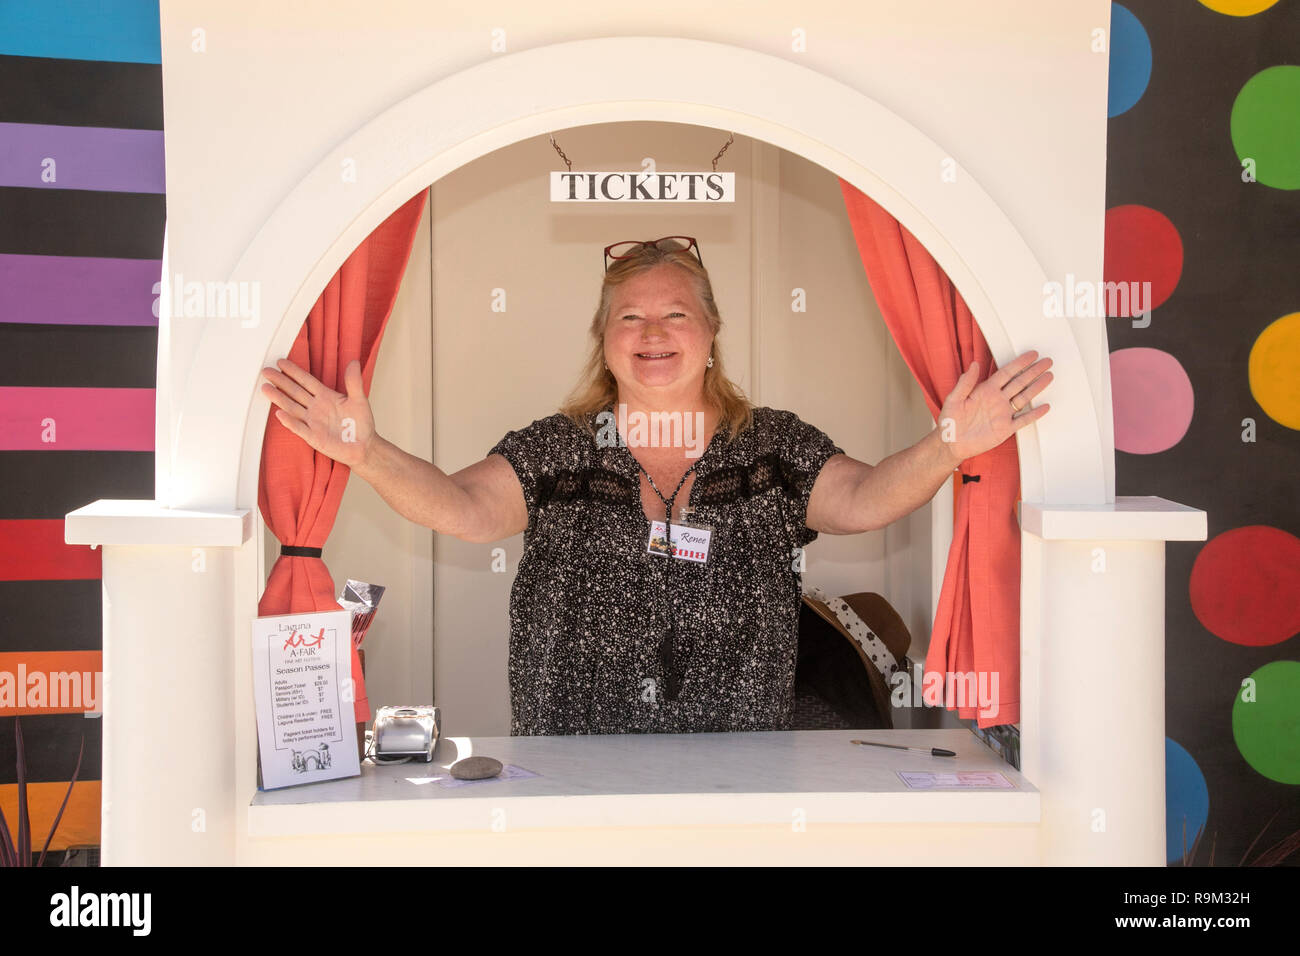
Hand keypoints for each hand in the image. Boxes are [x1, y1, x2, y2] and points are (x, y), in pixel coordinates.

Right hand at [259, 358, 375, 468]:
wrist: (364, 446)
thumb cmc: (360, 424)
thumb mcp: (359, 400)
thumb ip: (354, 382)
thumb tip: (354, 362)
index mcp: (325, 397)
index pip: (306, 381)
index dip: (294, 372)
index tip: (281, 362)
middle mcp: (316, 408)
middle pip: (295, 392)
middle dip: (281, 381)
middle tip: (266, 371)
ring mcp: (313, 422)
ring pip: (293, 408)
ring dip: (279, 398)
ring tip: (266, 388)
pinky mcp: (314, 437)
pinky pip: (300, 428)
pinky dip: (290, 422)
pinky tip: (280, 414)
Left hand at [936, 350, 1051, 464]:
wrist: (951, 443)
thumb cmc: (949, 421)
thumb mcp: (954, 399)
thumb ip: (965, 382)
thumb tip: (973, 364)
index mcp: (985, 390)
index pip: (1006, 373)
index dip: (1019, 363)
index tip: (1031, 354)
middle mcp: (996, 400)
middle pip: (1019, 382)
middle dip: (1033, 371)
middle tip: (1047, 362)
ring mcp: (1002, 414)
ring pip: (1024, 398)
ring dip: (1037, 388)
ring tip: (1049, 377)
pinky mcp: (1005, 428)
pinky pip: (1023, 420)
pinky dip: (1034, 414)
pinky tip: (1044, 407)